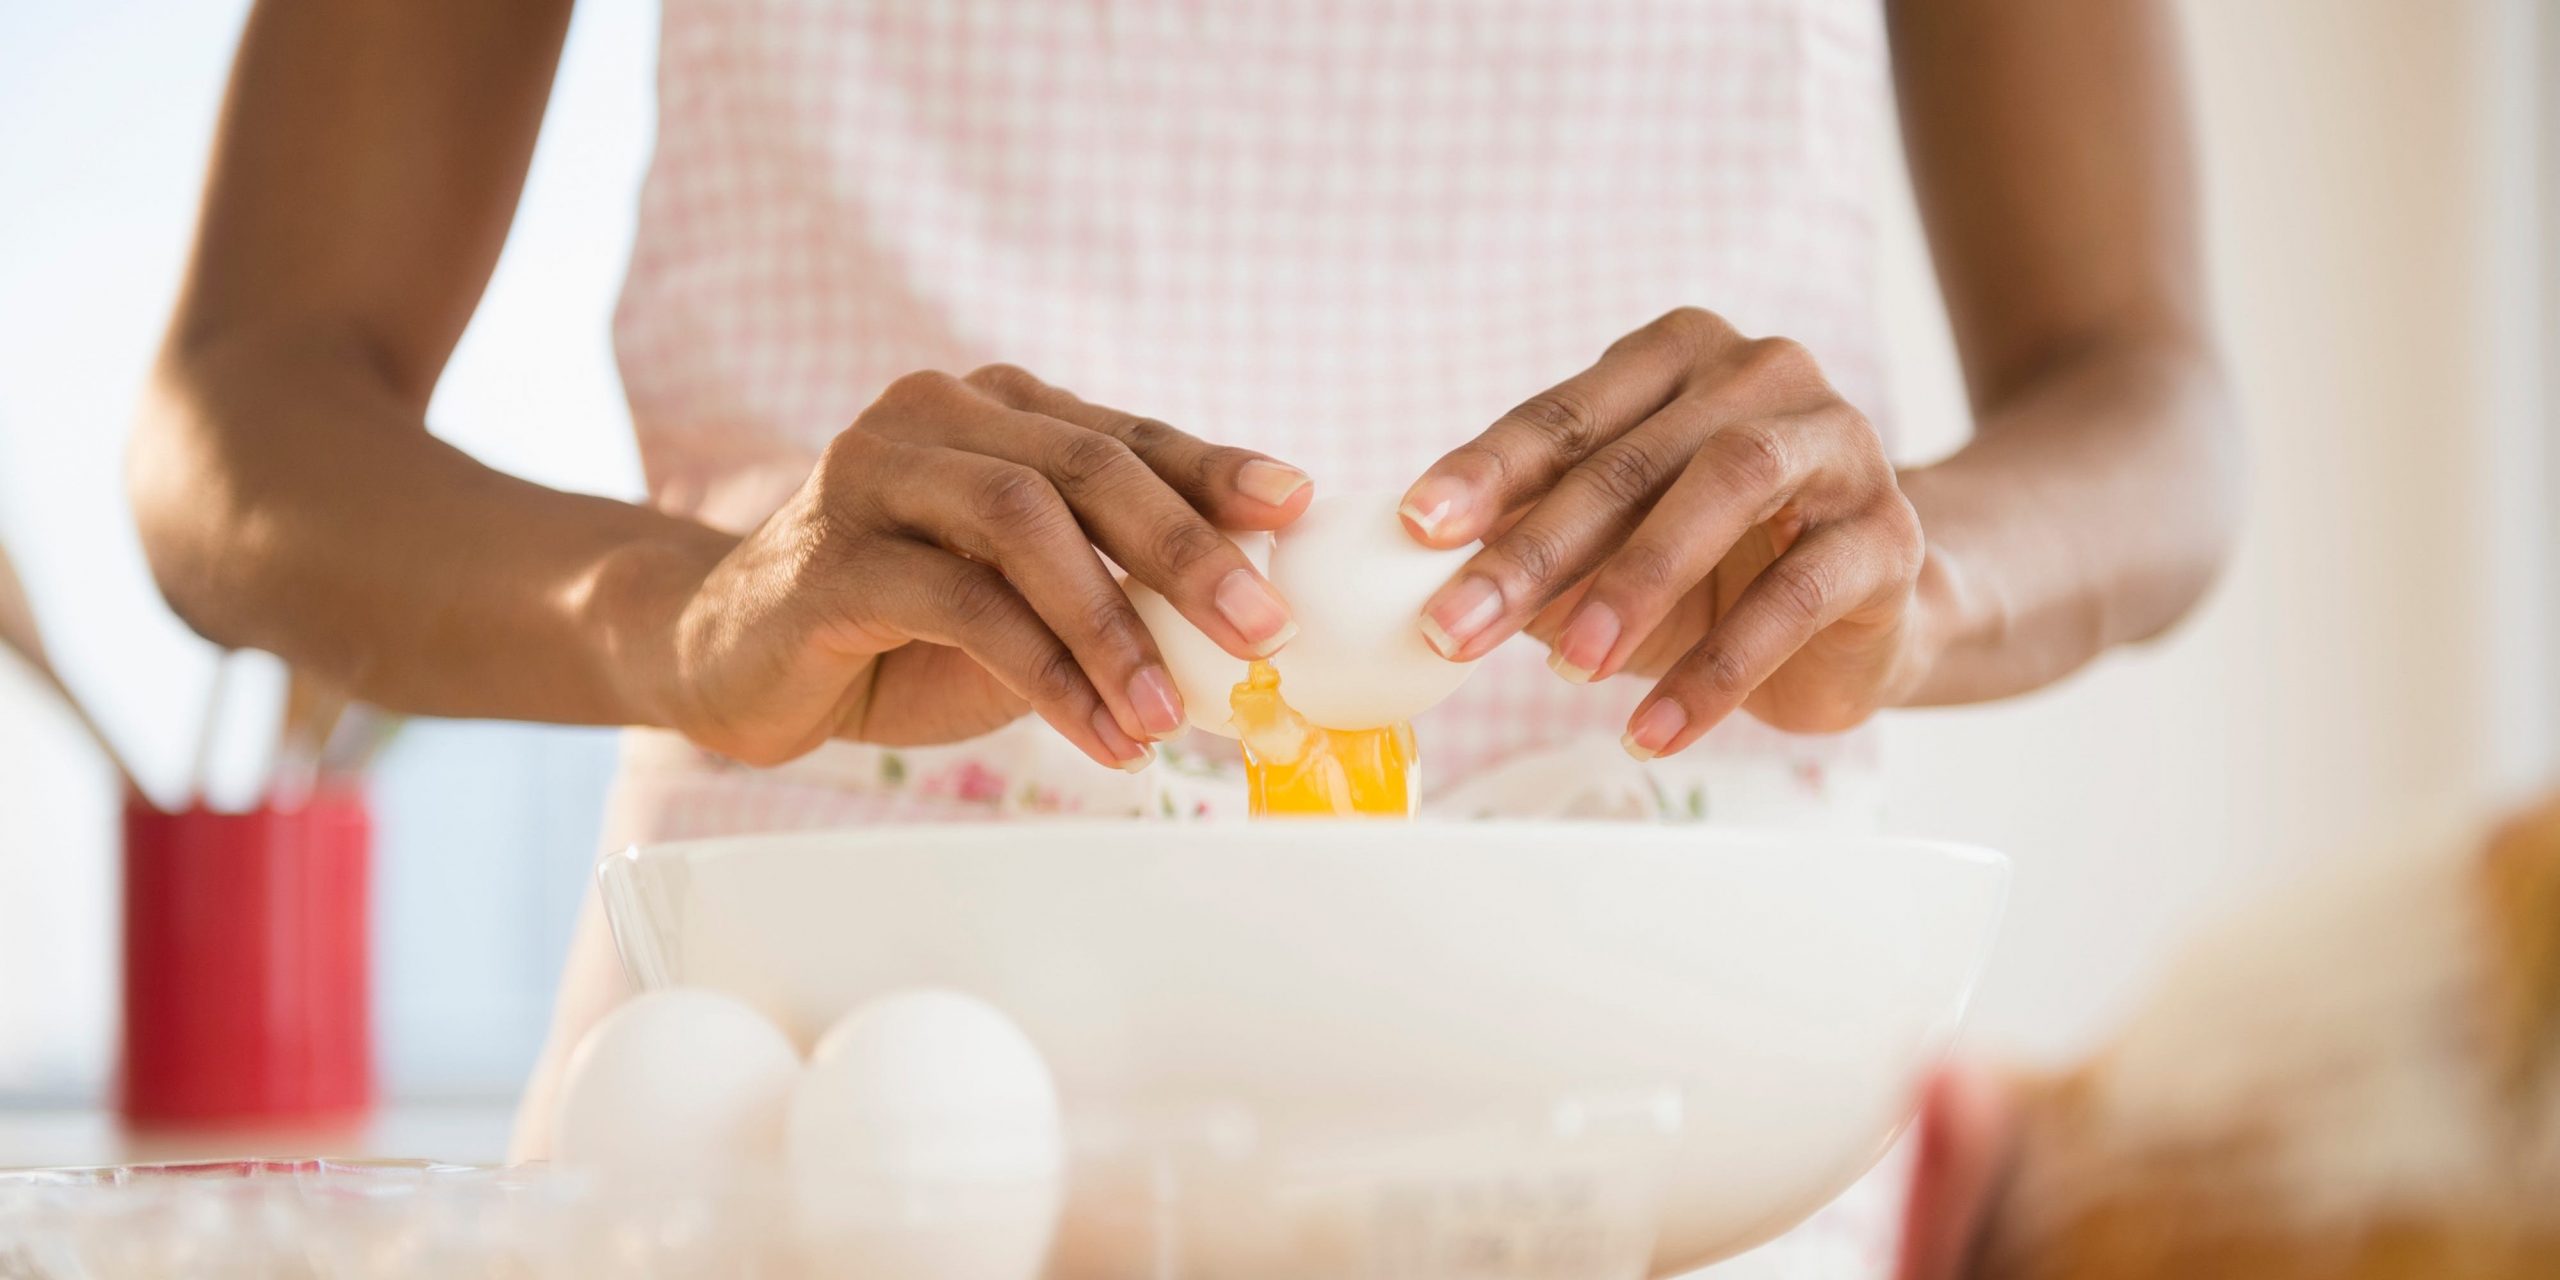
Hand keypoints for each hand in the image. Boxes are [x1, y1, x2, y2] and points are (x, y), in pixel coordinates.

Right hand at [626, 365, 1312, 768]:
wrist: (728, 655)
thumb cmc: (898, 625)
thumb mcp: (1021, 597)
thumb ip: (1108, 586)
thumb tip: (1243, 632)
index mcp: (997, 412)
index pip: (1129, 436)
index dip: (1217, 470)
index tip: (1298, 508)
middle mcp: (935, 418)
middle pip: (1089, 468)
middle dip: (1189, 551)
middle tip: (1266, 631)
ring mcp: (875, 475)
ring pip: (1024, 526)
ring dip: (1113, 625)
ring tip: (1169, 714)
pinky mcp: (832, 556)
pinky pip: (961, 605)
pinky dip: (1044, 673)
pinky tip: (1097, 732)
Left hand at [1400, 308, 1928, 756]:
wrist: (1862, 616)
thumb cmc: (1713, 567)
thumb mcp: (1610, 551)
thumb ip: (1537, 545)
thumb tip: (1432, 582)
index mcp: (1678, 357)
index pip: (1566, 414)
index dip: (1487, 470)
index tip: (1418, 527)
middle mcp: (1762, 376)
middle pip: (1631, 461)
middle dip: (1534, 551)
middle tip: (1457, 629)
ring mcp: (1837, 445)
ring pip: (1724, 493)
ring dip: (1633, 588)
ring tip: (1567, 673)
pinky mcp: (1885, 535)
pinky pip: (1794, 598)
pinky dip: (1715, 671)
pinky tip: (1653, 729)